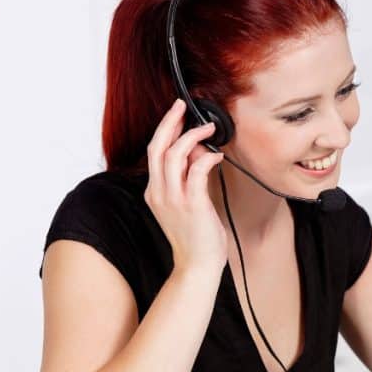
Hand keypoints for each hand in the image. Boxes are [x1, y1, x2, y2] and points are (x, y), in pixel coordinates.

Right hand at [145, 98, 227, 273]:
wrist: (197, 266)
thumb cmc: (196, 237)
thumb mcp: (187, 203)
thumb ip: (189, 178)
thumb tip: (198, 152)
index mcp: (154, 192)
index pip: (154, 152)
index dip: (165, 130)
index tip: (177, 114)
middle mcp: (159, 193)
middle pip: (158, 147)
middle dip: (170, 122)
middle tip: (182, 105)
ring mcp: (173, 199)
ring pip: (174, 155)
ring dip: (192, 136)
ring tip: (208, 128)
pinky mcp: (192, 205)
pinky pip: (196, 172)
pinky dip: (207, 158)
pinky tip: (217, 155)